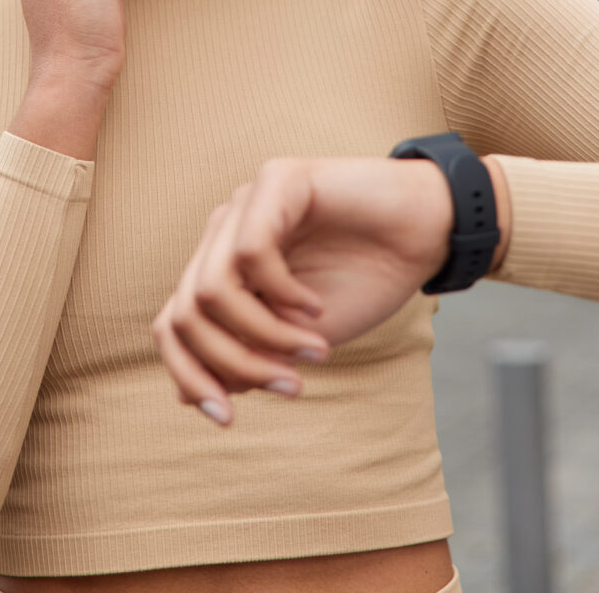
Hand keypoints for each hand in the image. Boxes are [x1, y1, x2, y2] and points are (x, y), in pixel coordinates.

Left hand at [152, 156, 455, 424]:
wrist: (425, 234)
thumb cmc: (363, 280)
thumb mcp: (298, 339)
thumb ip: (248, 357)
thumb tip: (188, 396)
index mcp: (222, 267)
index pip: (173, 323)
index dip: (189, 375)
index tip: (227, 419)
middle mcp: (223, 232)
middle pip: (186, 312)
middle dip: (234, 363)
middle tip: (290, 386)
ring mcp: (246, 202)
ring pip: (212, 288)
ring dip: (264, 334)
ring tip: (315, 349)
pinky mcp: (276, 179)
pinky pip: (252, 252)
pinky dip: (283, 294)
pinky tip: (317, 307)